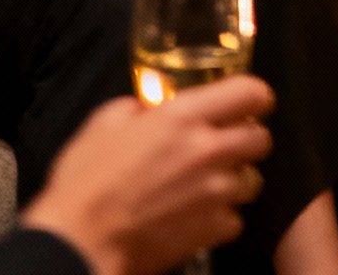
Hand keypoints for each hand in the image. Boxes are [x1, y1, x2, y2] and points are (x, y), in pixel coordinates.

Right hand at [20, 76, 273, 274]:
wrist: (76, 245)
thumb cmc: (83, 183)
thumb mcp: (105, 124)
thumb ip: (140, 107)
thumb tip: (154, 108)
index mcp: (184, 117)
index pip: (251, 92)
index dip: (255, 96)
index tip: (249, 103)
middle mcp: (208, 151)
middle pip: (261, 138)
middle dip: (247, 140)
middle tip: (226, 146)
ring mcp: (213, 194)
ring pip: (253, 181)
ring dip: (235, 181)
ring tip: (210, 186)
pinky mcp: (210, 231)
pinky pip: (234, 220)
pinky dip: (220, 219)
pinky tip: (197, 217)